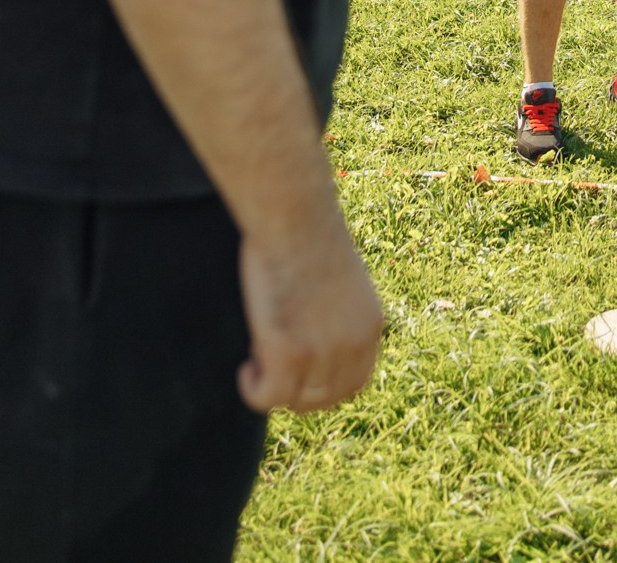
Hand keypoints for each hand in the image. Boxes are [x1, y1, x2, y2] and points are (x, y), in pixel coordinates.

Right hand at [235, 214, 383, 413]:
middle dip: (296, 391)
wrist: (294, 216)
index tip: (298, 376)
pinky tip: (246, 369)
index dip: (323, 387)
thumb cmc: (306, 232)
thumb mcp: (338, 279)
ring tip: (256, 360)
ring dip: (273, 388)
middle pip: (325, 398)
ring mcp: (323, 354)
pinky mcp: (289, 354)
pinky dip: (253, 391)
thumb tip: (313, 330)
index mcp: (370, 326)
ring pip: (295, 401)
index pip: (354, 384)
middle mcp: (353, 346)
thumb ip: (335, 313)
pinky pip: (267, 398)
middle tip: (269, 367)